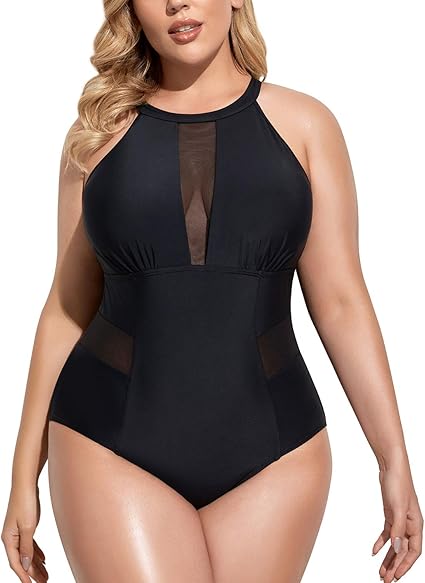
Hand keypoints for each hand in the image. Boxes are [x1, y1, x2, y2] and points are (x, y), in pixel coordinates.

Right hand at [1, 483, 48, 581]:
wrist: (26, 484)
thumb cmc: (25, 503)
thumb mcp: (28, 527)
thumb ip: (26, 547)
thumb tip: (25, 564)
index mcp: (9, 539)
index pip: (16, 563)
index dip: (24, 576)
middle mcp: (11, 538)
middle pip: (22, 560)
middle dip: (33, 573)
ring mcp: (18, 532)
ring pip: (27, 553)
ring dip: (36, 565)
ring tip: (46, 576)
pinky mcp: (26, 526)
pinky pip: (30, 544)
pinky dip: (37, 553)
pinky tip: (44, 560)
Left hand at [372, 465, 422, 581]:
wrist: (391, 467)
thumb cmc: (398, 484)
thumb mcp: (397, 507)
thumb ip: (397, 528)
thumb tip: (396, 547)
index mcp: (416, 525)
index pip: (413, 552)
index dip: (405, 565)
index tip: (395, 576)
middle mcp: (410, 525)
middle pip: (403, 551)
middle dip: (395, 566)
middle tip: (385, 580)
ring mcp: (400, 521)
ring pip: (394, 545)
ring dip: (388, 558)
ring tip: (380, 571)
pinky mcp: (390, 515)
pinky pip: (387, 534)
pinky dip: (381, 543)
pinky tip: (374, 552)